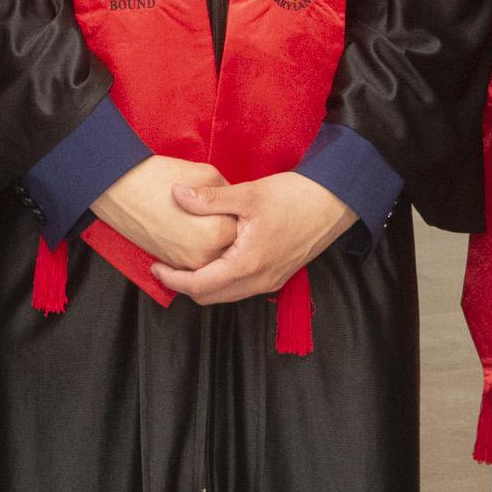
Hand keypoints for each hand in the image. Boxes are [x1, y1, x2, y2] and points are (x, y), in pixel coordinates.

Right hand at [93, 155, 235, 271]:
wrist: (120, 188)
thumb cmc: (161, 177)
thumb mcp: (208, 174)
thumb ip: (229, 193)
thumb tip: (237, 204)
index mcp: (220, 231)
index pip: (244, 227)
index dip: (238, 211)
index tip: (232, 202)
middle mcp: (206, 255)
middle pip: (231, 245)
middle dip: (227, 228)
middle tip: (217, 210)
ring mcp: (187, 263)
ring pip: (215, 257)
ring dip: (215, 242)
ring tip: (202, 218)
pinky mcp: (171, 263)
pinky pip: (196, 261)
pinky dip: (198, 248)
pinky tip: (190, 228)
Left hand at [153, 170, 357, 308]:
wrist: (336, 202)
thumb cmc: (295, 196)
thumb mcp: (249, 194)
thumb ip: (209, 200)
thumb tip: (176, 195)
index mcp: (248, 265)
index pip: (200, 286)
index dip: (173, 279)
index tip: (156, 265)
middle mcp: (259, 281)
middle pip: (211, 297)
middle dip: (185, 284)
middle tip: (167, 263)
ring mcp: (271, 282)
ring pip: (227, 294)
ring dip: (204, 283)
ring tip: (188, 259)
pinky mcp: (278, 275)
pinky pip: (242, 287)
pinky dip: (223, 278)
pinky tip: (216, 256)